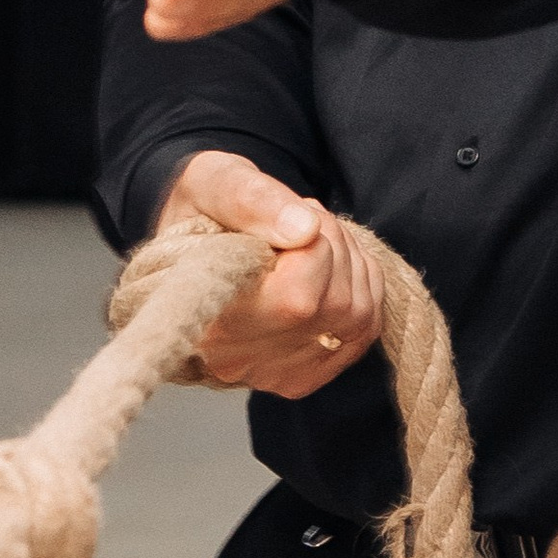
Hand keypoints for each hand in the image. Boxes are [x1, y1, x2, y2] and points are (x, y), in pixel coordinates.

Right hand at [160, 151, 382, 399]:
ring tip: (303, 243)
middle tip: (293, 222)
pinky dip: (358, 285)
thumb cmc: (200, 209)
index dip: (310, 239)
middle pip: (334, 303)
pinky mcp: (304, 377)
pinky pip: (366, 327)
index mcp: (206, 318)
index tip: (278, 217)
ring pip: (357, 313)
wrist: (191, 247)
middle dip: (331, 242)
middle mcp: (239, 361)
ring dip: (347, 260)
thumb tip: (308, 230)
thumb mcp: (213, 181)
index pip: (297, 297)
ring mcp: (275, 375)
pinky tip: (320, 270)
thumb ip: (254, 200)